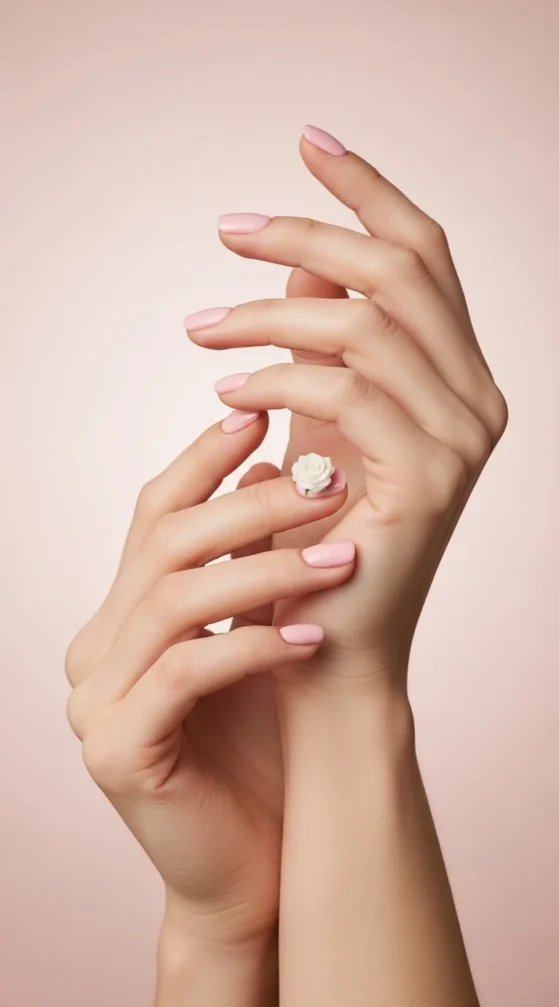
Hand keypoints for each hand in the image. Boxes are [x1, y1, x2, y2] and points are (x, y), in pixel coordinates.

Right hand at [64, 410, 352, 946]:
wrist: (257, 865)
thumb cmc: (264, 747)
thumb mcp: (260, 635)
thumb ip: (250, 563)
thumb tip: (271, 468)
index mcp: (123, 616)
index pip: (154, 515)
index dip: (204, 460)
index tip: (265, 417)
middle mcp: (97, 650)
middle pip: (163, 545)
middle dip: (251, 509)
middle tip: (329, 485)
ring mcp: (96, 702)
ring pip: (174, 600)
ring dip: (263, 571)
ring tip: (341, 562)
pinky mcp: (118, 750)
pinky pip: (185, 673)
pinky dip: (252, 647)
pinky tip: (312, 640)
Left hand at [186, 127, 507, 680]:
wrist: (327, 647)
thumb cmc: (314, 534)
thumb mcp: (317, 418)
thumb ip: (324, 337)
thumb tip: (304, 258)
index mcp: (459, 376)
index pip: (425, 254)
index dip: (368, 190)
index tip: (306, 143)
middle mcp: (478, 399)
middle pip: (401, 270)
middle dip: (308, 234)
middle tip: (224, 230)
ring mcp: (462, 441)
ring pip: (365, 326)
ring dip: (267, 316)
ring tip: (200, 331)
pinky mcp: (428, 483)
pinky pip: (344, 394)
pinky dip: (274, 380)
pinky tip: (225, 391)